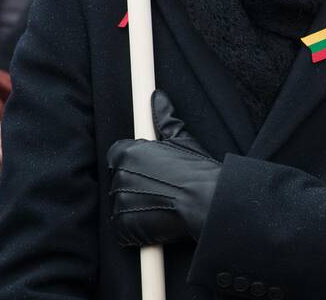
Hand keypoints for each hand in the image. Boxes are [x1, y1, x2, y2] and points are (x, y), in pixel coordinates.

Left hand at [107, 90, 219, 246]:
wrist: (207, 202)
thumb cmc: (197, 170)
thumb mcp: (182, 139)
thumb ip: (165, 117)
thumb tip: (158, 97)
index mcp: (127, 153)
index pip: (118, 157)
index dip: (137, 165)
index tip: (153, 171)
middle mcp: (119, 176)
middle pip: (120, 180)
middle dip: (137, 185)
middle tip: (162, 188)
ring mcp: (120, 203)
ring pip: (123, 204)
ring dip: (138, 206)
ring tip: (163, 204)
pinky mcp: (123, 227)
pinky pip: (124, 228)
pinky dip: (138, 229)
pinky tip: (158, 219)